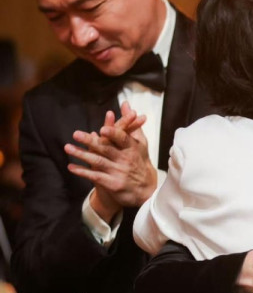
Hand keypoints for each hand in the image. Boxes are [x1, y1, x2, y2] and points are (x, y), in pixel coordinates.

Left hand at [66, 102, 156, 217]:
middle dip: (90, 142)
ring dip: (82, 155)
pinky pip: (95, 176)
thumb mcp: (139, 141)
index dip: (113, 134)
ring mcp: (118, 172)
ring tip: (68, 147)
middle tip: (76, 134)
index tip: (102, 129)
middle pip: (106, 149)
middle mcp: (125, 159)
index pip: (123, 139)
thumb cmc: (139, 160)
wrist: (145, 188)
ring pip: (98, 162)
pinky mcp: (112, 184)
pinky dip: (83, 171)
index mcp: (132, 148)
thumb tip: (126, 104)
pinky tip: (71, 167)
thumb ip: (130, 123)